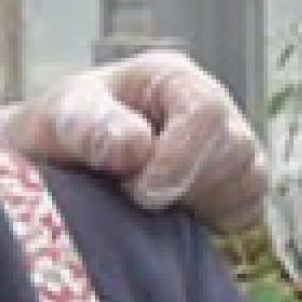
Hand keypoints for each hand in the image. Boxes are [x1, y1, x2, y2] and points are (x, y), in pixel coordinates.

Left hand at [9, 47, 267, 231]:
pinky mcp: (233, 186)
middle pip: (236, 149)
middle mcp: (209, 107)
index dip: (177, 158)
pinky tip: (168, 217)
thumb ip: (88, 128)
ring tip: (142, 200)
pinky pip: (247, 212)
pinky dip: (211, 222)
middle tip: (131, 196)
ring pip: (249, 182)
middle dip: (185, 185)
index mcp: (171, 78)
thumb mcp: (57, 121)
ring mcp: (227, 145)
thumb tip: (136, 147)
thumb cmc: (56, 133)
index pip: (206, 112)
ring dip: (196, 204)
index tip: (137, 193)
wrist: (52, 165)